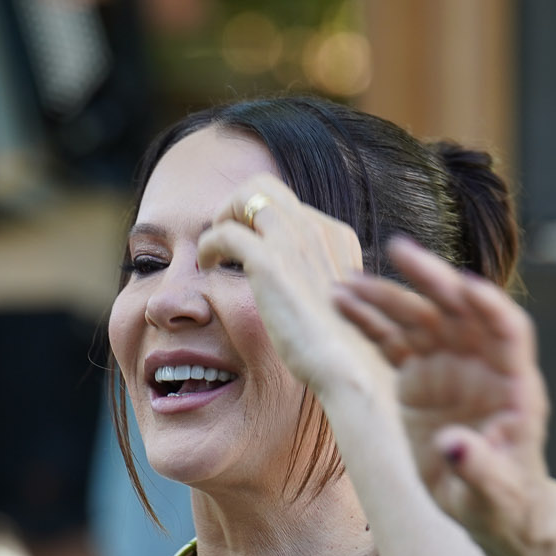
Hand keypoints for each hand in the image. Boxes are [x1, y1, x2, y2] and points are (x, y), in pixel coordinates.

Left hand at [196, 174, 386, 399]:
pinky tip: (206, 267)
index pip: (287, 206)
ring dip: (220, 218)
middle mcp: (317, 229)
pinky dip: (209, 245)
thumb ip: (318, 285)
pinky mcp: (270, 263)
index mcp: (335, 237)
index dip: (259, 222)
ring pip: (245, 196)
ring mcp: (294, 241)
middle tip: (223, 237)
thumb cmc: (343, 351)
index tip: (246, 248)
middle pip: (265, 187)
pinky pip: (225, 232)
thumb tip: (299, 290)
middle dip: (236, 205)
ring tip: (212, 252)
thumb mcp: (337, 305)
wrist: (349, 369)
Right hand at [334, 237, 553, 550]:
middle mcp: (482, 364)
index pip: (507, 330)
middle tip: (398, 251)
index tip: (464, 286)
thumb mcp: (495, 492)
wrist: (490, 507)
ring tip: (345, 286)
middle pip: (459, 309)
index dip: (489, 306)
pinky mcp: (419, 378)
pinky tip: (341, 305)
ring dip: (387, 298)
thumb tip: (454, 447)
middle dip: (431, 280)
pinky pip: (392, 342)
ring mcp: (449, 367)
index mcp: (515, 385)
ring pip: (419, 319)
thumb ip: (479, 467)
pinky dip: (368, 323)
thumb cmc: (504, 501)